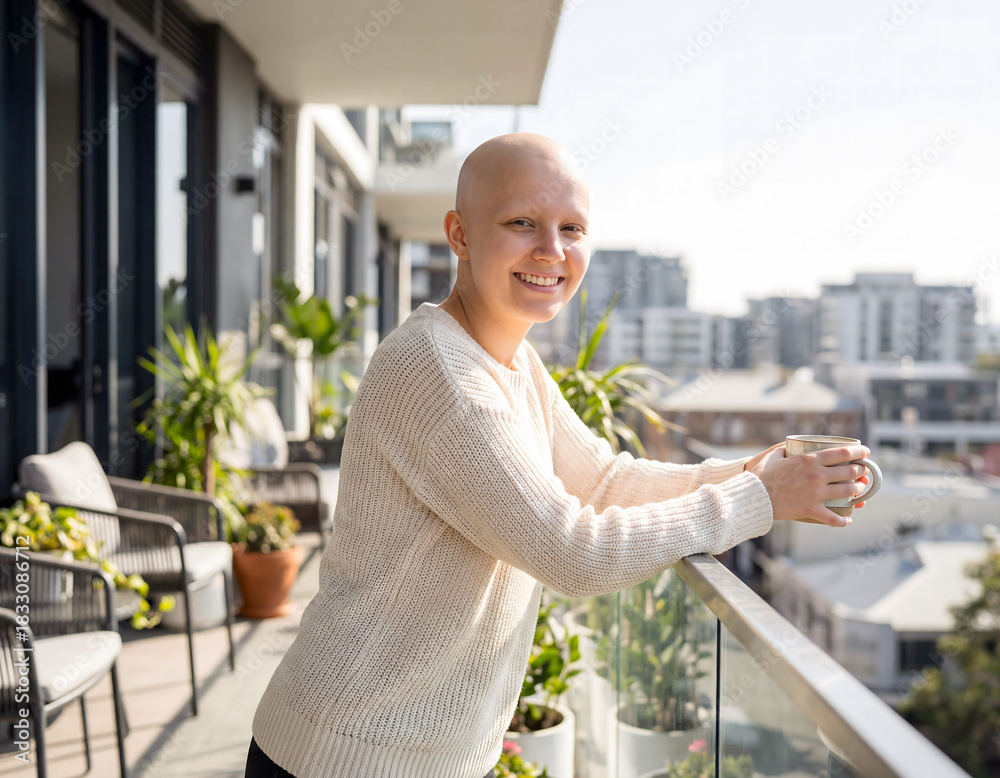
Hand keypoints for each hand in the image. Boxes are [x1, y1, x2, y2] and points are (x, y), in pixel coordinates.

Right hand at [748, 443, 870, 526]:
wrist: (753, 497)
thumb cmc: (761, 476)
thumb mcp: (774, 456)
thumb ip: (785, 449)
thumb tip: (791, 445)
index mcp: (809, 459)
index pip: (843, 453)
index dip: (859, 451)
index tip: (865, 452)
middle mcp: (817, 475)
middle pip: (850, 471)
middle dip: (861, 470)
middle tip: (861, 471)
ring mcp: (816, 494)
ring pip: (848, 492)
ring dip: (857, 490)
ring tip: (857, 489)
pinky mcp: (811, 510)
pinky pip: (833, 518)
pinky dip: (843, 520)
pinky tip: (847, 519)